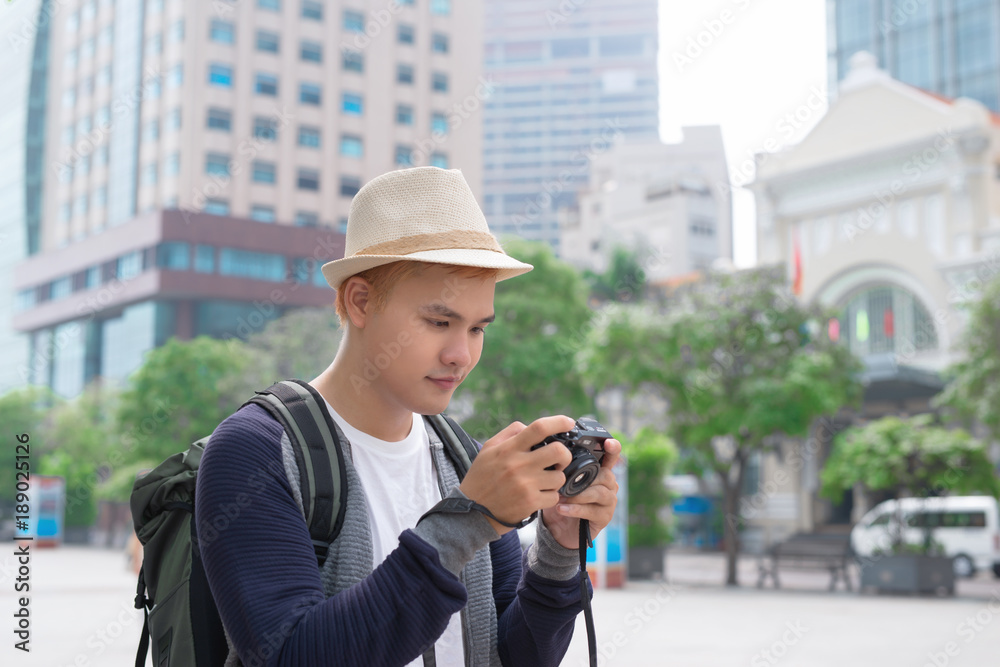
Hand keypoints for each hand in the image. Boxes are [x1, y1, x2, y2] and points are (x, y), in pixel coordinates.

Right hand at [458, 416, 575, 534]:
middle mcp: (518, 465)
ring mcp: (526, 485)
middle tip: (559, 460)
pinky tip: (538, 495)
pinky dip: (550, 496)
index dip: (559, 422)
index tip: (568, 422)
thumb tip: (530, 426)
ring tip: (543, 482)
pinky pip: (554, 496)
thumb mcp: (488, 450)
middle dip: (565, 454)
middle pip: (559, 451)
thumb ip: (510, 434)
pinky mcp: (530, 502)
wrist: (471, 512)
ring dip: (555, 479)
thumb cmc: (481, 478)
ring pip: (560, 476)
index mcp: (509, 449)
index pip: (539, 428)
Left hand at [541, 437, 620, 549]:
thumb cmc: (559, 499)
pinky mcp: (605, 517)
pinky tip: (561, 509)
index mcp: (599, 471)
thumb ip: (560, 467)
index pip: (610, 457)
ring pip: (599, 493)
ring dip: (578, 495)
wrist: (557, 528)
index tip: (608, 443)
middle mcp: (608, 484)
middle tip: (563, 483)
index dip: (613, 448)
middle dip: (584, 479)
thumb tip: (551, 452)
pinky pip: (593, 511)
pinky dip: (575, 509)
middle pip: (605, 475)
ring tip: (561, 497)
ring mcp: (609, 501)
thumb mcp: (557, 481)